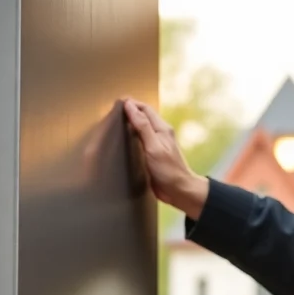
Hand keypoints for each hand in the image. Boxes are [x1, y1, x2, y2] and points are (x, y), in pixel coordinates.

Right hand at [122, 98, 208, 218]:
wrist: (180, 191)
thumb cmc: (169, 170)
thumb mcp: (154, 147)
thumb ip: (142, 126)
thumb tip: (130, 106)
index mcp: (162, 128)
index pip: (145, 109)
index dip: (132, 104)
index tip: (117, 103)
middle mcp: (160, 134)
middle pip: (144, 117)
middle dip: (130, 112)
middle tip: (113, 112)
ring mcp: (157, 145)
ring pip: (142, 128)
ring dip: (130, 124)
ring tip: (116, 124)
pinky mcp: (153, 155)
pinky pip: (141, 141)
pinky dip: (132, 137)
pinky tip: (124, 142)